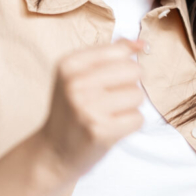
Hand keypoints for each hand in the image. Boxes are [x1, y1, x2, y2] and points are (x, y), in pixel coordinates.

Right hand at [36, 40, 145, 178]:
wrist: (54, 152)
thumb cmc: (72, 110)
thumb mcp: (78, 75)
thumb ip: (109, 55)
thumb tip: (141, 43)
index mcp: (69, 64)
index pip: (119, 51)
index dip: (125, 65)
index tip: (113, 79)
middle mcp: (76, 83)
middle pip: (134, 71)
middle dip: (130, 85)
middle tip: (111, 99)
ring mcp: (87, 108)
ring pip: (138, 95)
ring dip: (130, 107)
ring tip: (109, 114)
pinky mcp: (101, 131)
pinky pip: (138, 119)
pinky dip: (130, 125)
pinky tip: (111, 128)